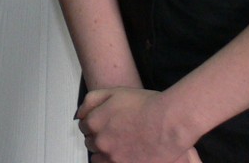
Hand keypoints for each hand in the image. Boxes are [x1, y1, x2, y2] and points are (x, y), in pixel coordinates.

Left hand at [76, 87, 192, 162]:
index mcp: (95, 122)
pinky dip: (114, 160)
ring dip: (105, 152)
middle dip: (99, 137)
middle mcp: (101, 142)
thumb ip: (91, 101)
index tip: (104, 122)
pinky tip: (125, 153)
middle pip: (91, 143)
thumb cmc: (146, 105)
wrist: (169, 121)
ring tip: (120, 144)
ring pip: (98, 158)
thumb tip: (79, 114)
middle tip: (115, 132)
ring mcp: (113, 157)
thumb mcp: (114, 92)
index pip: (84, 126)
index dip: (94, 122)